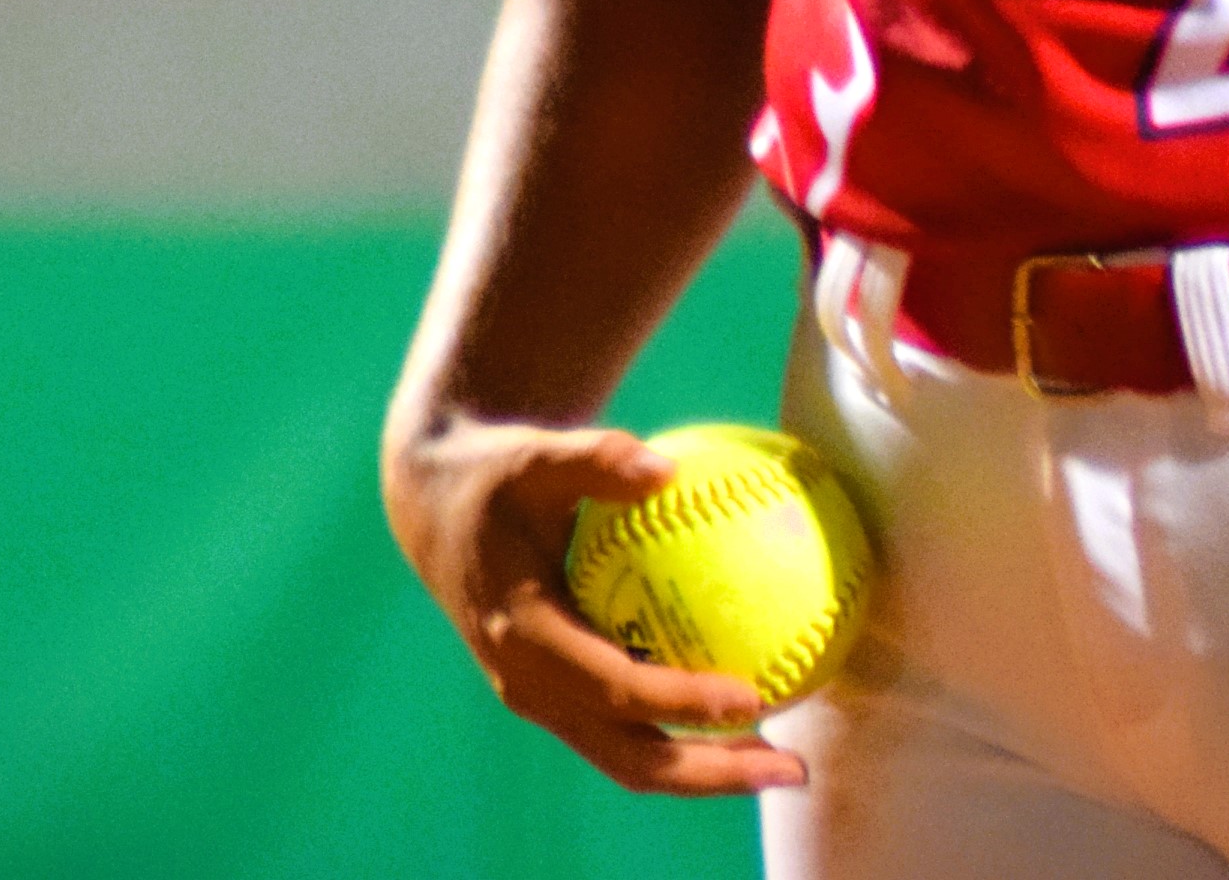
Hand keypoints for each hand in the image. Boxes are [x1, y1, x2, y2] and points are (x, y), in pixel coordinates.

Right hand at [383, 417, 805, 795]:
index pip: (613, 688)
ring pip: (633, 759)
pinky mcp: (561, 697)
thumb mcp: (534, 456)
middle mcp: (533, 687)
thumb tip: (663, 467)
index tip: (750, 698)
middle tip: (790, 767)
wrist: (438, 513)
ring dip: (707, 770)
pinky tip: (751, 709)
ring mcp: (546, 701)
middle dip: (711, 774)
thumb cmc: (497, 478)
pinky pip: (630, 731)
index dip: (680, 703)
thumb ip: (595, 458)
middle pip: (631, 758)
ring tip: (784, 760)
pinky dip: (686, 736)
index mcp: (525, 637)